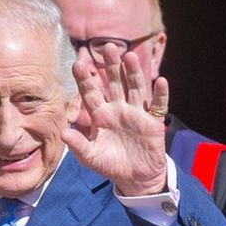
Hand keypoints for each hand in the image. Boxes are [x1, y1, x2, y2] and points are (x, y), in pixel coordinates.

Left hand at [62, 48, 168, 196]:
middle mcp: (118, 109)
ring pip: (134, 88)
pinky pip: (158, 106)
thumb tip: (64, 133)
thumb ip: (78, 146)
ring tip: (130, 57)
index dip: (85, 79)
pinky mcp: (153, 122)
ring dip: (133, 72)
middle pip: (114, 82)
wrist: (135, 178)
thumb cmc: (111, 165)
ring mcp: (136, 114)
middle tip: (107, 47)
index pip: (91, 93)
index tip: (78, 65)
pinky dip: (161, 94)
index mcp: (101, 115)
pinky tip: (161, 81)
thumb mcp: (91, 158)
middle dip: (111, 66)